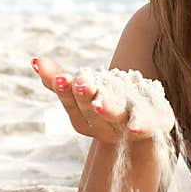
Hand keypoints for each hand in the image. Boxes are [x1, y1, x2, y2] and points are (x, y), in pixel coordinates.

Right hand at [31, 57, 173, 144]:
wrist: (146, 131)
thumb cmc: (109, 104)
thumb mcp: (84, 91)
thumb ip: (58, 79)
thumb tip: (35, 60)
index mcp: (86, 118)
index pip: (72, 102)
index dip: (65, 90)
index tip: (61, 77)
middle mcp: (105, 125)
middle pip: (91, 110)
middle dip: (84, 96)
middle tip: (81, 84)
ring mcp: (129, 126)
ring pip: (116, 117)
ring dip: (106, 111)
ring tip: (99, 104)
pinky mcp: (155, 125)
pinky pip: (147, 125)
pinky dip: (141, 127)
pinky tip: (136, 129)